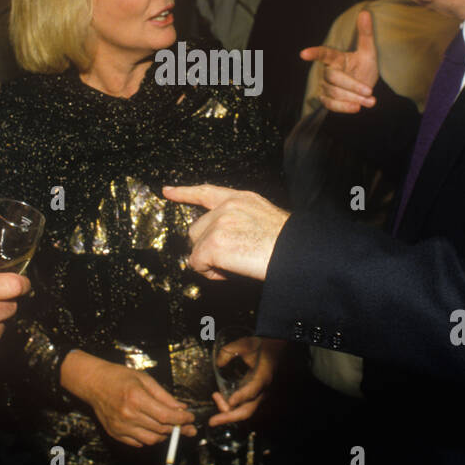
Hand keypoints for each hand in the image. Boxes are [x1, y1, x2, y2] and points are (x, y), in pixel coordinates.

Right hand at [61, 352, 196, 447]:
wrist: (93, 383)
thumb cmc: (119, 377)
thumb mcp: (144, 379)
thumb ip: (164, 395)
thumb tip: (181, 408)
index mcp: (136, 398)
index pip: (165, 416)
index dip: (181, 420)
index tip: (190, 419)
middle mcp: (128, 415)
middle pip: (161, 429)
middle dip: (178, 428)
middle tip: (187, 426)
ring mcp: (121, 427)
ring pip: (151, 440)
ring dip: (164, 435)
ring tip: (169, 427)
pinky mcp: (115, 434)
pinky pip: (138, 443)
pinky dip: (149, 439)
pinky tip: (153, 429)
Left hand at [162, 184, 288, 281]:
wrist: (298, 253)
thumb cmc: (289, 244)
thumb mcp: (263, 219)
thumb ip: (239, 221)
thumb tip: (224, 240)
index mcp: (242, 198)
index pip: (206, 192)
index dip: (184, 192)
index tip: (166, 191)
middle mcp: (227, 206)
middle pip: (196, 229)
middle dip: (207, 246)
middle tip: (231, 259)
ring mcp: (219, 223)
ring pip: (195, 248)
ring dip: (209, 260)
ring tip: (235, 265)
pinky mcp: (213, 243)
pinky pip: (197, 263)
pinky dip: (210, 273)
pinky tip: (230, 271)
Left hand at [208, 337, 283, 426]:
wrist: (273, 350)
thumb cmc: (259, 347)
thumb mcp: (244, 344)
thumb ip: (229, 351)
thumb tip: (218, 363)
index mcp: (263, 376)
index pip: (253, 390)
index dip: (241, 397)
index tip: (230, 401)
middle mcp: (262, 390)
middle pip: (247, 410)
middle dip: (229, 417)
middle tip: (212, 421)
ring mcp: (259, 395)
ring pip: (244, 411)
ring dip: (227, 410)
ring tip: (215, 395)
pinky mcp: (254, 397)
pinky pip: (242, 407)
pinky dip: (230, 407)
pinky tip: (219, 397)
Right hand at [299, 9, 378, 112]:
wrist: (365, 88)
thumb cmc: (364, 67)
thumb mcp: (368, 51)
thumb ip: (366, 34)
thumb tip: (365, 12)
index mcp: (336, 58)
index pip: (323, 54)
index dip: (314, 53)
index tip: (303, 54)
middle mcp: (328, 72)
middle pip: (333, 78)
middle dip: (352, 86)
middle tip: (369, 91)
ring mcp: (326, 87)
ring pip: (334, 92)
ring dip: (353, 98)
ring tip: (371, 101)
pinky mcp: (327, 100)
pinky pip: (331, 105)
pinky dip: (344, 107)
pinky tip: (357, 108)